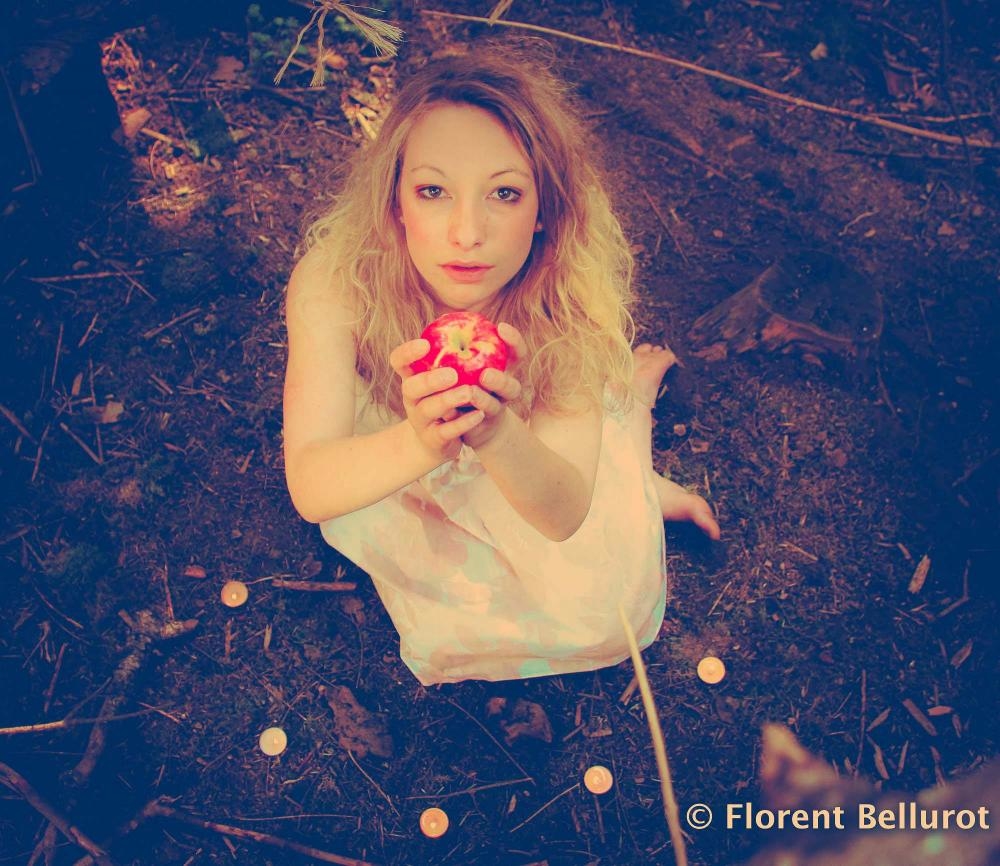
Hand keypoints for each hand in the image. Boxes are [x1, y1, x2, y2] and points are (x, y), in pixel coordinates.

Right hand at [390, 338, 485, 461]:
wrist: (444, 438)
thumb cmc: (453, 396)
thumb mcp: (453, 375)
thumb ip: (469, 353)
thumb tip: (499, 327)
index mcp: (414, 377)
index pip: (399, 361)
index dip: (407, 352)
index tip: (425, 344)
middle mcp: (412, 398)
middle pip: (411, 387)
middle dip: (430, 380)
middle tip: (452, 374)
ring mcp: (421, 420)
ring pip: (428, 409)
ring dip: (448, 400)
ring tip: (469, 393)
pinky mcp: (434, 439)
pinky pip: (447, 431)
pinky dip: (463, 423)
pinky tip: (479, 414)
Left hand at [460, 322, 524, 450]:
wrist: (469, 424)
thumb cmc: (464, 383)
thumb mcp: (463, 364)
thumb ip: (456, 348)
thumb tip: (439, 320)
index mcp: (503, 371)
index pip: (517, 354)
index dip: (514, 341)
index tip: (501, 327)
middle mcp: (503, 392)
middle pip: (511, 386)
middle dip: (500, 380)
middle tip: (486, 374)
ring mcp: (494, 412)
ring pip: (494, 407)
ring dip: (483, 400)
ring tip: (470, 393)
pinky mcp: (480, 428)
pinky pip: (474, 424)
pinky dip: (464, 419)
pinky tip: (450, 412)